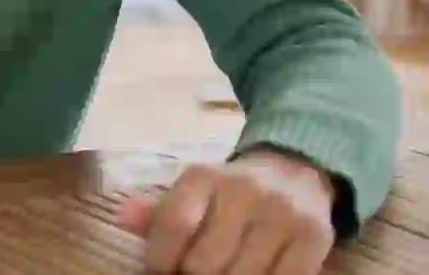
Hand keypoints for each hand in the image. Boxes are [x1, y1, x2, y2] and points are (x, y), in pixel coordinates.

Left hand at [117, 149, 337, 274]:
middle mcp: (243, 189)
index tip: (161, 272)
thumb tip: (124, 219)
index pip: (173, 224)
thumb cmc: (230, 194)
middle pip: (204, 262)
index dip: (160, 260)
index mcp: (203, 175)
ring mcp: (282, 213)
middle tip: (192, 274)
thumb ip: (157, 212)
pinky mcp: (314, 236)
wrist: (295, 173)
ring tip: (223, 272)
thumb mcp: (192, 192)